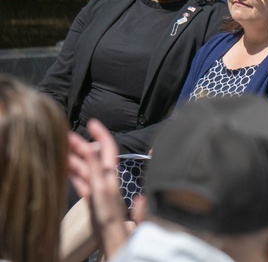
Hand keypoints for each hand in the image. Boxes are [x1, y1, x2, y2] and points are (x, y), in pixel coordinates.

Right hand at [67, 120, 130, 257]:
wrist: (112, 240)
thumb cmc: (110, 219)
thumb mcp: (102, 192)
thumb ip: (98, 171)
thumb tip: (93, 150)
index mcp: (111, 176)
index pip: (108, 149)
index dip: (101, 135)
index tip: (92, 123)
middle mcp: (105, 180)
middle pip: (92, 158)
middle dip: (79, 145)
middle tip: (64, 135)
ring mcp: (98, 189)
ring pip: (84, 169)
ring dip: (73, 158)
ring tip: (59, 148)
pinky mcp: (93, 200)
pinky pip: (82, 182)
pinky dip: (73, 174)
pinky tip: (65, 169)